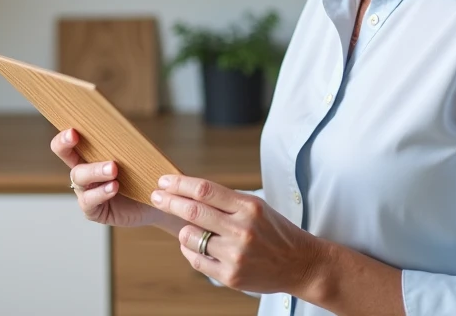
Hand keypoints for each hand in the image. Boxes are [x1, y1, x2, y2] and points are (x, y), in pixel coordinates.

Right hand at [50, 128, 158, 227]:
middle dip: (68, 146)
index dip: (63, 138)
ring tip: (113, 169)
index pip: (68, 144)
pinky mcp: (93, 211)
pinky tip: (114, 187)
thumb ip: (125, 142)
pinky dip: (101, 192)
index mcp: (89, 156)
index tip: (72, 131)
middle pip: (67, 157)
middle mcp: (84, 173)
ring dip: (95, 171)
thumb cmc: (143, 174)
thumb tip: (126, 125)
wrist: (157, 201)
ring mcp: (86, 192)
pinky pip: (89, 201)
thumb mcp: (135, 155)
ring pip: (79, 178)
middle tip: (75, 136)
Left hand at [148, 174, 327, 296]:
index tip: (163, 180)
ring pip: (190, 237)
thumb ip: (225, 200)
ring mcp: (236, 254)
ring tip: (188, 229)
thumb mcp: (255, 207)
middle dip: (168, 201)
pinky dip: (189, 250)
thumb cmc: (274, 231)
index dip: (179, 184)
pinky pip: (196, 259)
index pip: (205, 190)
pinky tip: (194, 245)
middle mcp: (242, 229)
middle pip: (193, 211)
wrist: (300, 264)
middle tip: (155, 195)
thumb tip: (187, 191)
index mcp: (249, 207)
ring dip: (183, 230)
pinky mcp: (231, 276)